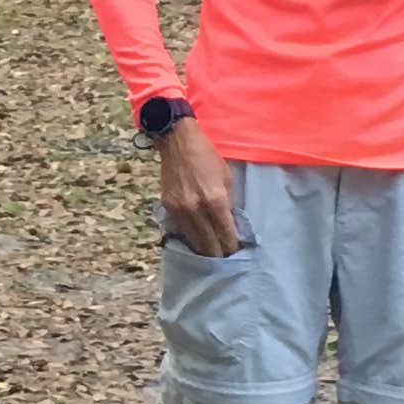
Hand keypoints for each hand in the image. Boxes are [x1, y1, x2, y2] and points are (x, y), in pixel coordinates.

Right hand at [155, 118, 239, 258]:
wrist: (178, 143)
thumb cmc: (207, 157)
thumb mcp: (226, 177)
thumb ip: (228, 202)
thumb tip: (229, 223)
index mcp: (215, 200)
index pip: (225, 233)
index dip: (231, 246)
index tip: (236, 253)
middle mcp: (196, 208)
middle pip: (208, 242)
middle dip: (218, 253)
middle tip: (225, 259)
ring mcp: (179, 209)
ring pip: (193, 239)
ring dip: (203, 248)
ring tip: (212, 254)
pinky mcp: (168, 207)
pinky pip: (181, 228)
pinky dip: (190, 236)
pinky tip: (196, 240)